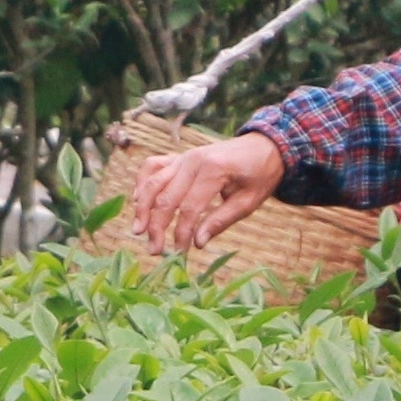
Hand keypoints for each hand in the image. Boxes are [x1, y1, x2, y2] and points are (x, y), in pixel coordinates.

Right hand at [122, 131, 285, 255]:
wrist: (264, 146)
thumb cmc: (259, 176)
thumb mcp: (248, 202)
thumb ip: (221, 221)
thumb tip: (198, 243)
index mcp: (213, 171)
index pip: (189, 208)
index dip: (181, 233)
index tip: (180, 253)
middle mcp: (192, 161)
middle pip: (165, 197)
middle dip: (157, 226)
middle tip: (154, 251)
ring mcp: (183, 157)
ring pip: (153, 182)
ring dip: (142, 208)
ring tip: (138, 231)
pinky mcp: (179, 157)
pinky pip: (152, 166)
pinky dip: (142, 182)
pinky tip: (137, 200)